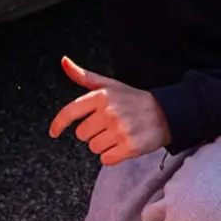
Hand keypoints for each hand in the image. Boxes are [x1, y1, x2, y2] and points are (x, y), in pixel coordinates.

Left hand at [48, 56, 171, 164]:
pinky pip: (106, 159)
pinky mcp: (130, 147)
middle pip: (82, 134)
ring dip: (104, 145)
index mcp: (101, 96)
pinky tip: (124, 145)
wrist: (166, 113)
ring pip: (93, 148)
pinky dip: (113, 156)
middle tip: (110, 125)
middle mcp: (109, 112)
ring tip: (119, 134)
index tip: (54, 132)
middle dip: (93, 132)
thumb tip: (63, 61)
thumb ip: (84, 76)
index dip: (58, 124)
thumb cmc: (133, 100)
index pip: (70, 111)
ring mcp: (120, 130)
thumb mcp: (109, 85)